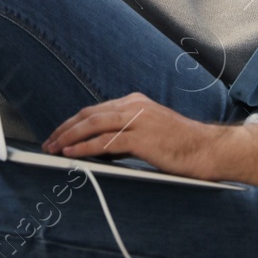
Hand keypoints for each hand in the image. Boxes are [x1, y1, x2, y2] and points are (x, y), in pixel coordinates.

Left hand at [41, 93, 230, 181]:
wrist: (209, 149)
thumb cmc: (182, 145)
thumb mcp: (150, 132)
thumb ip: (125, 134)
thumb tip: (98, 147)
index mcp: (135, 102)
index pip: (95, 110)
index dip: (73, 123)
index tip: (58, 135)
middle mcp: (134, 106)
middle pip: (89, 115)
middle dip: (65, 129)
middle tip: (48, 142)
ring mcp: (138, 120)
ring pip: (92, 125)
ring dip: (68, 138)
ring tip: (53, 148)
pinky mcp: (142, 138)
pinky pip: (105, 142)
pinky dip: (84, 148)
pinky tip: (71, 154)